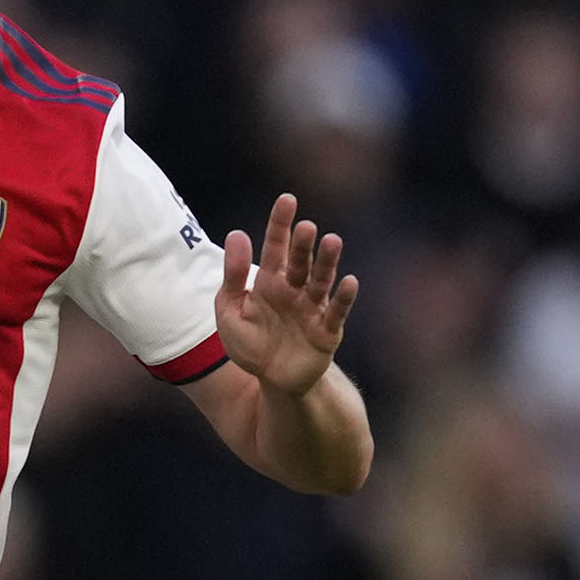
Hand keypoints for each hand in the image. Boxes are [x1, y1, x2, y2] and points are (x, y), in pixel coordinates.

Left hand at [214, 194, 360, 398]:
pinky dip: (343, 298)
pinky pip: (337, 312)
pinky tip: (349, 281)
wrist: (272, 380)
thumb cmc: (250, 344)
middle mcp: (295, 289)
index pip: (275, 247)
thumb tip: (236, 234)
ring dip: (328, 261)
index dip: (280, 224)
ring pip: (321, 280)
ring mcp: (313, 308)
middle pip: (300, 261)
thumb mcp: (230, 311)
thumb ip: (233, 277)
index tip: (287, 199)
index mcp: (270, 281)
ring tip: (332, 241)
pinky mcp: (327, 330)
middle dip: (303, 244)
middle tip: (306, 227)